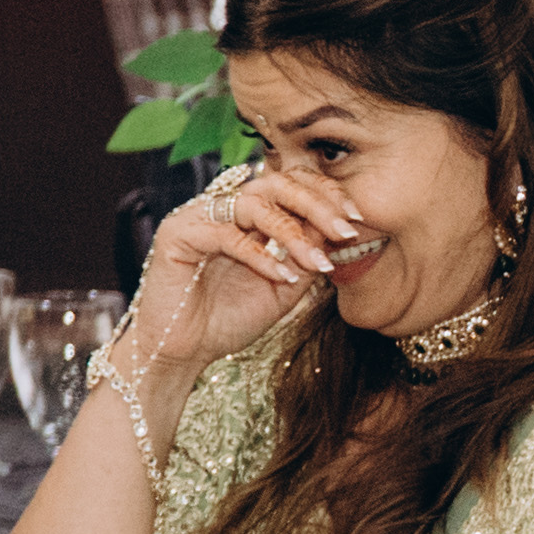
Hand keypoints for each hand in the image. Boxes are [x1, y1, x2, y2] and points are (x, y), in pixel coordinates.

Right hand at [133, 163, 360, 372]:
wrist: (185, 350)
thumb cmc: (231, 318)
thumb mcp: (285, 287)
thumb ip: (308, 256)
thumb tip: (340, 229)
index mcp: (251, 214)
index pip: (292, 183)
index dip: (326, 194)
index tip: (356, 220)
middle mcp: (225, 207)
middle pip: (276, 183)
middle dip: (317, 204)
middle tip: (345, 230)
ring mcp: (199, 216)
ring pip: (253, 204)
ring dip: (292, 232)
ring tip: (317, 261)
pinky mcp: (177, 234)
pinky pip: (226, 235)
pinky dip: (259, 255)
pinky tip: (281, 276)